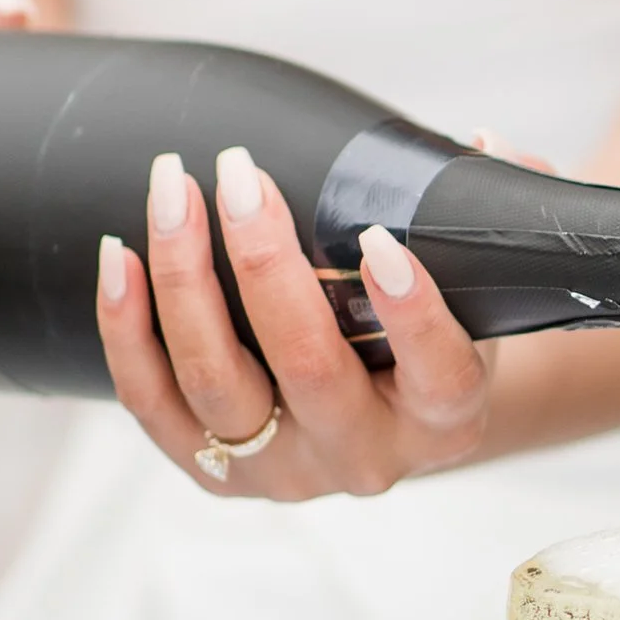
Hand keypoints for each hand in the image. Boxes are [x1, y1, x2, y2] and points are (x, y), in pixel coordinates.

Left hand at [99, 145, 494, 501]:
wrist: (394, 414)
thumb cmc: (437, 331)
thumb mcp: (485, 283)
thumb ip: (497, 214)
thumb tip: (488, 147)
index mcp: (447, 420)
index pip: (440, 374)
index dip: (412, 313)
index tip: (377, 240)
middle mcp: (366, 457)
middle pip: (307, 368)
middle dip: (263, 261)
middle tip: (238, 173)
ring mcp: (283, 472)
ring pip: (216, 382)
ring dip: (184, 279)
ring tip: (172, 191)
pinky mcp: (214, 470)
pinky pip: (153, 403)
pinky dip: (127, 329)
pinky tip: (122, 255)